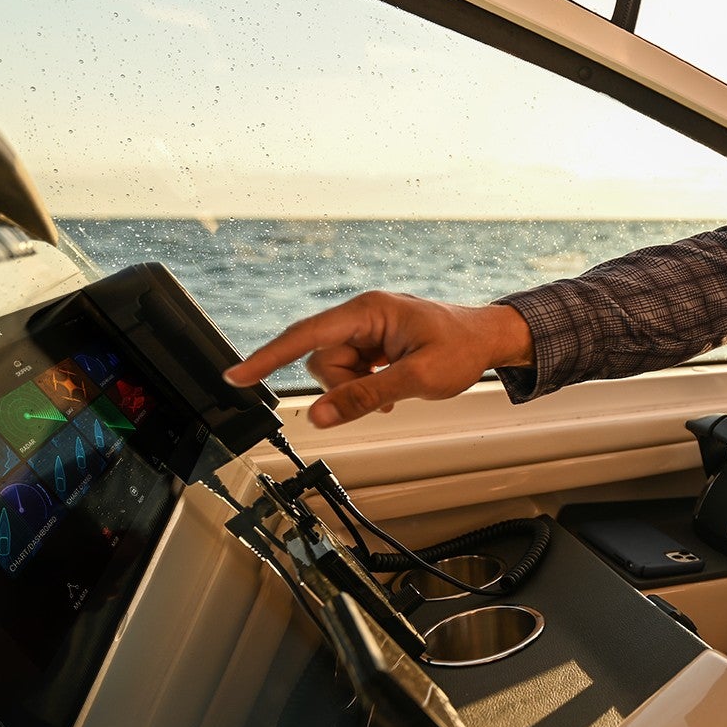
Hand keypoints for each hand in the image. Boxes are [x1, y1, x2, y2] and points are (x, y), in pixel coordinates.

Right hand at [223, 292, 532, 427]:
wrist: (490, 338)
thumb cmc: (462, 347)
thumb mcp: (415, 378)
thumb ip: (364, 397)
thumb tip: (321, 415)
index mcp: (368, 311)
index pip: (305, 336)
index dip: (267, 357)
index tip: (236, 375)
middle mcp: (362, 315)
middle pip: (321, 358)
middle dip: (343, 384)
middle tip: (383, 393)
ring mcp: (368, 329)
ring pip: (335, 368)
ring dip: (357, 387)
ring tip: (393, 388)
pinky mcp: (373, 342)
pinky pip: (351, 370)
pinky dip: (365, 384)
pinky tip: (391, 387)